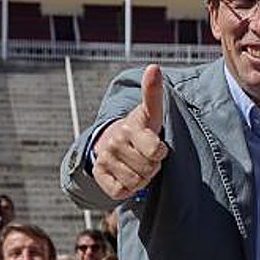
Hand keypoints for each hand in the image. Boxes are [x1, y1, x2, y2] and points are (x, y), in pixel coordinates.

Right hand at [92, 65, 167, 200]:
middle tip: (147, 156)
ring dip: (142, 179)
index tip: (157, 146)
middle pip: (149, 170)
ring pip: (136, 183)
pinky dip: (127, 189)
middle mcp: (115, 141)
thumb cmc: (141, 129)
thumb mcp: (151, 113)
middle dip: (153, 167)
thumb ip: (153, 92)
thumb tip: (154, 67)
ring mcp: (105, 158)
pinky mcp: (98, 174)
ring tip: (138, 165)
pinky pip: (120, 192)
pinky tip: (126, 176)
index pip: (156, 151)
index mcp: (131, 126)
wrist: (112, 140)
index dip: (161, 153)